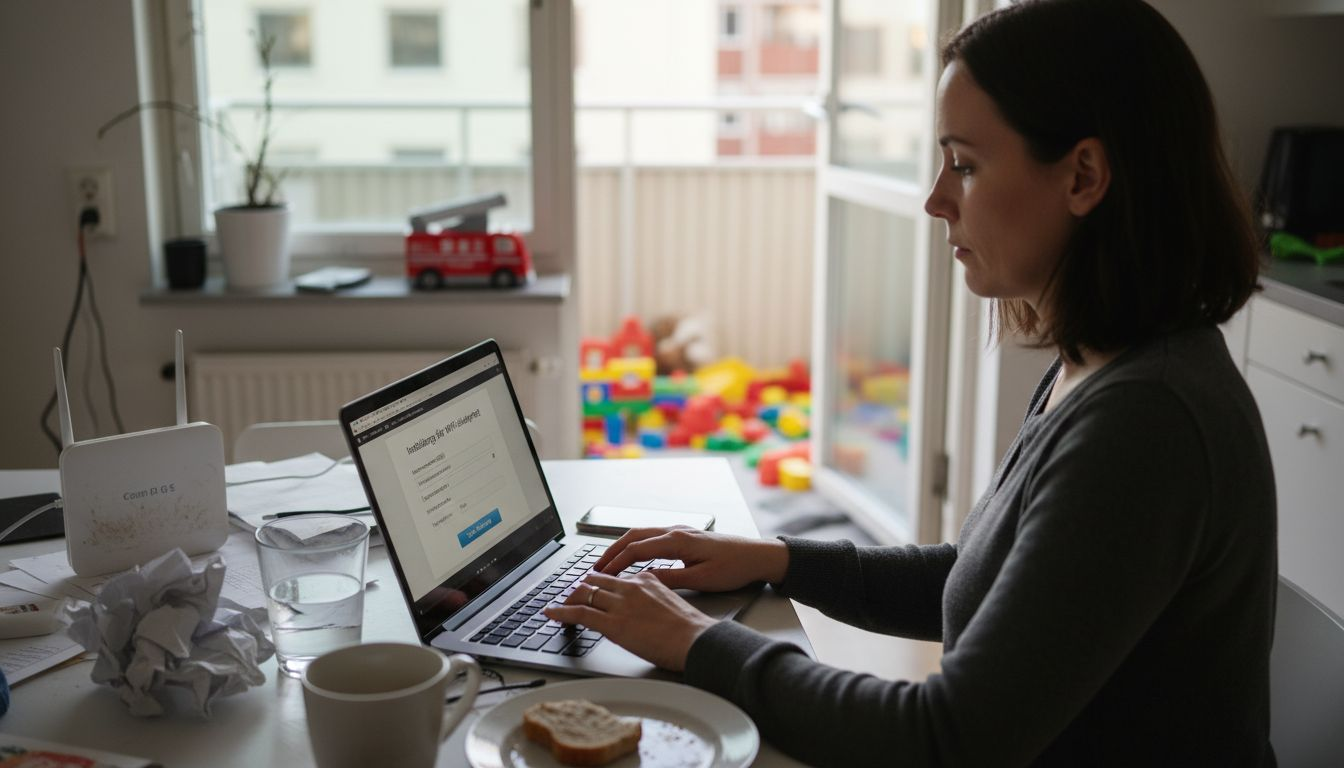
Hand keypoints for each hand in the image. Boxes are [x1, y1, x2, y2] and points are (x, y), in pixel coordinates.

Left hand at [542, 571, 715, 670]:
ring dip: (568, 600)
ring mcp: (620, 604)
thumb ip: (652, 599)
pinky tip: (551, 613)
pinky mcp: (613, 623)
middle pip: (595, 581)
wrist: (696, 640)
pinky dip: (561, 612)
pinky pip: (579, 613)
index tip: (593, 589)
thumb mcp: (671, 603)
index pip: (614, 577)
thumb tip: (641, 609)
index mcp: (646, 579)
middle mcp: (631, 587)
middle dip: (580, 589)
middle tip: (571, 597)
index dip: (599, 584)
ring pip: (584, 594)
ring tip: (559, 606)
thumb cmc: (690, 630)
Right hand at [593, 526, 788, 592]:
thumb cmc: (734, 567)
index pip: (637, 549)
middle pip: (634, 536)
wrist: (758, 555)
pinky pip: (653, 537)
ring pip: (642, 534)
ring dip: (623, 547)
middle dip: (611, 551)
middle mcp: (676, 531)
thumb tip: (643, 580)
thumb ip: (670, 579)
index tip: (601, 575)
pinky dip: (637, 545)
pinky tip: (633, 557)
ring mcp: (681, 531)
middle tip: (595, 568)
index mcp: (678, 540)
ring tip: (608, 563)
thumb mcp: (701, 580)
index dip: (616, 562)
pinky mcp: (686, 536)